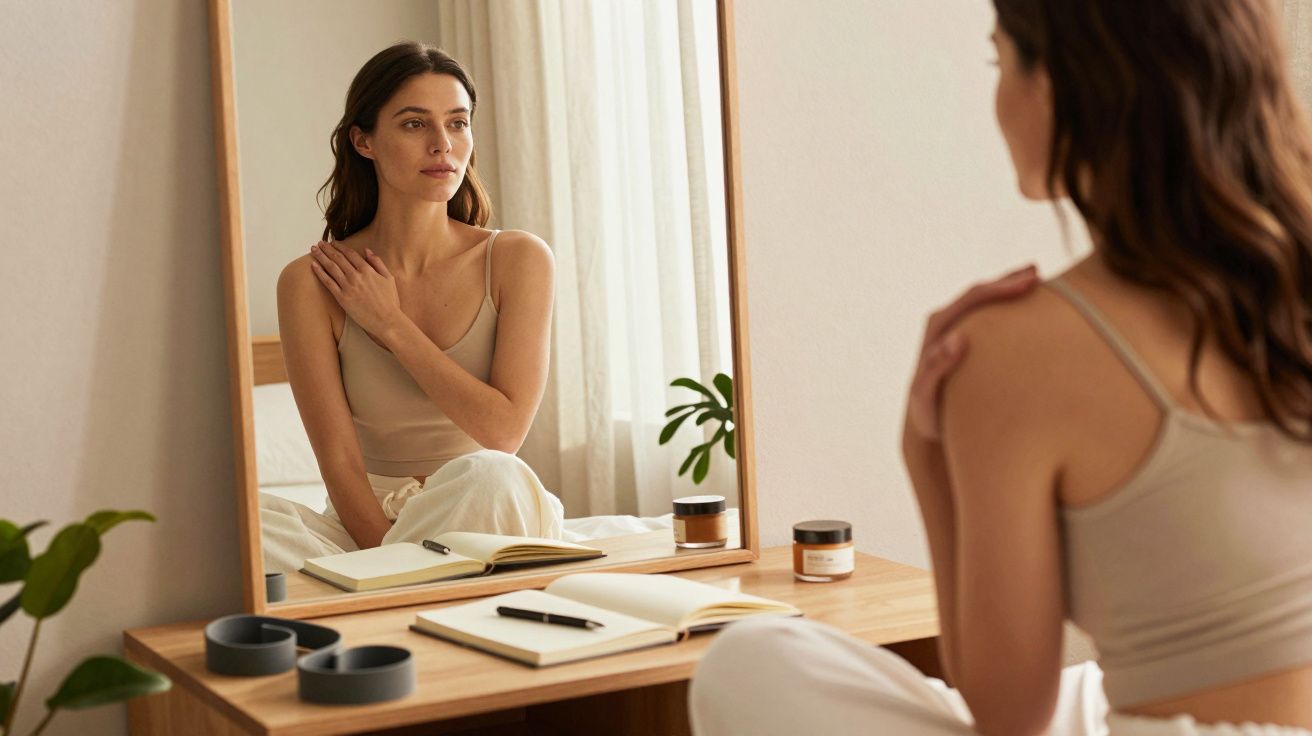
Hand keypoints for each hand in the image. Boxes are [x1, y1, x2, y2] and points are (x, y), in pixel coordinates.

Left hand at [309, 241, 404, 342]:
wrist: (386, 320)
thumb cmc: (389, 301)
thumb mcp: (388, 278)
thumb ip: (378, 262)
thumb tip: (367, 251)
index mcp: (367, 270)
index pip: (350, 254)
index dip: (340, 246)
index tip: (333, 242)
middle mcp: (356, 276)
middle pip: (338, 258)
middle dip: (327, 249)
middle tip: (319, 243)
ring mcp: (348, 287)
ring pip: (331, 268)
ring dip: (321, 257)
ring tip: (314, 250)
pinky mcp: (342, 298)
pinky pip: (328, 283)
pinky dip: (320, 273)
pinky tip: (314, 265)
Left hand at [904, 264, 1040, 445]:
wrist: (927, 422)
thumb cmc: (929, 413)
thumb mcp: (926, 395)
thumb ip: (936, 368)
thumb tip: (957, 338)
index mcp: (937, 331)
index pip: (969, 301)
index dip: (998, 289)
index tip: (1026, 284)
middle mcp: (944, 324)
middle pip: (977, 294)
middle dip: (1006, 281)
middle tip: (1035, 273)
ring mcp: (955, 329)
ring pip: (983, 301)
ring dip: (1007, 286)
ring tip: (1034, 275)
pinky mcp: (967, 339)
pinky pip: (989, 316)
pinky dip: (1007, 304)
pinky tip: (1029, 300)